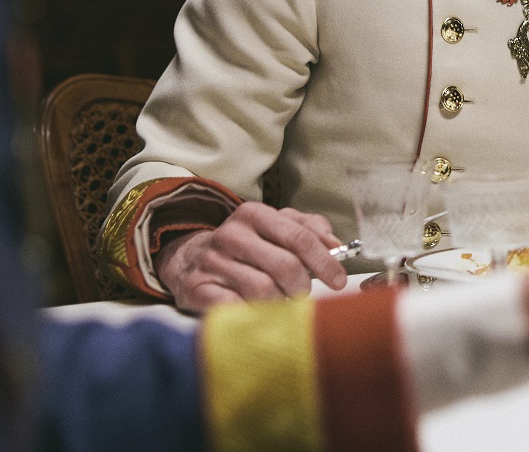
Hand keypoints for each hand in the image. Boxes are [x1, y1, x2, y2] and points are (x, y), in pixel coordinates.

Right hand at [154, 201, 347, 311]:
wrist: (188, 259)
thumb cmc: (245, 245)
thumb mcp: (275, 226)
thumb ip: (309, 229)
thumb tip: (334, 245)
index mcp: (254, 214)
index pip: (299, 238)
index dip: (324, 262)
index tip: (339, 280)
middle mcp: (231, 234)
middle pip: (285, 266)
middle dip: (302, 286)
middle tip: (302, 293)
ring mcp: (211, 262)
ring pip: (263, 290)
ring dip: (279, 302)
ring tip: (278, 300)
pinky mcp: (196, 289)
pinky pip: (235, 309)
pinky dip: (252, 314)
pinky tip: (255, 311)